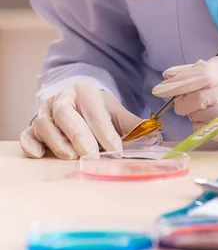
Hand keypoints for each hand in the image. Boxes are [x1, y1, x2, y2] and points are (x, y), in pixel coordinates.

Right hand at [20, 81, 145, 159]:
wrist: (76, 100)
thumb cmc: (97, 110)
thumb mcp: (116, 112)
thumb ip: (134, 125)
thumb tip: (157, 138)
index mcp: (86, 91)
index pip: (95, 111)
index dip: (106, 132)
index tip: (117, 150)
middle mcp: (62, 98)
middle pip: (65, 114)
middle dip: (79, 136)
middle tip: (91, 155)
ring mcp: (45, 111)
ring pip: (45, 124)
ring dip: (58, 142)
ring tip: (72, 157)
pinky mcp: (33, 126)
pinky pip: (27, 134)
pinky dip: (31, 144)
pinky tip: (40, 155)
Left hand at [153, 51, 217, 146]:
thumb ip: (200, 70)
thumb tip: (169, 75)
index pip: (204, 74)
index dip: (179, 82)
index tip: (160, 88)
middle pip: (201, 96)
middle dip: (182, 101)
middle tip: (178, 103)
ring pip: (202, 115)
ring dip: (191, 115)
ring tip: (196, 110)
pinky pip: (208, 130)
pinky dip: (199, 126)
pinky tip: (207, 120)